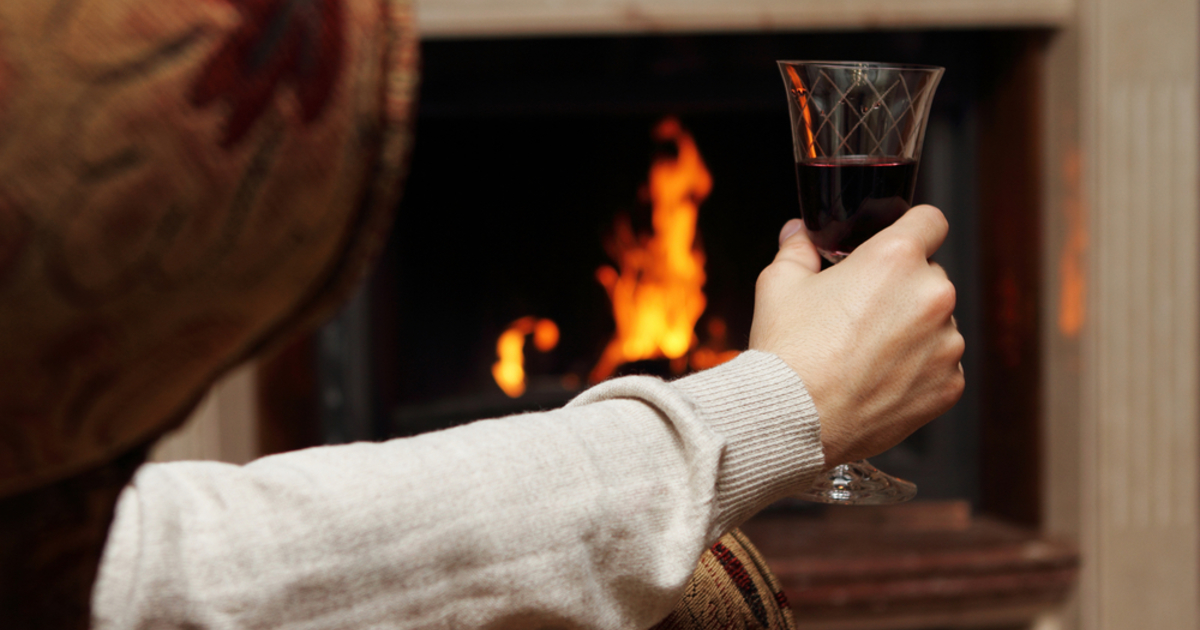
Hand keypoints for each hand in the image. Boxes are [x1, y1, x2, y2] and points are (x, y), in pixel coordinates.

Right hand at [749, 205, 964, 467]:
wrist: (794, 419)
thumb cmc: (788, 351)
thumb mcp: (779, 285)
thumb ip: (797, 249)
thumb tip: (798, 233)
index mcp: (896, 258)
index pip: (931, 220)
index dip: (911, 229)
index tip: (898, 245)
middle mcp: (932, 296)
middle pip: (930, 276)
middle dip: (902, 288)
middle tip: (863, 311)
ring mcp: (947, 343)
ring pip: (937, 323)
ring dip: (913, 331)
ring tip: (867, 354)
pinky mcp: (950, 385)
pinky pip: (941, 365)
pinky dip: (917, 370)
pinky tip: (878, 380)